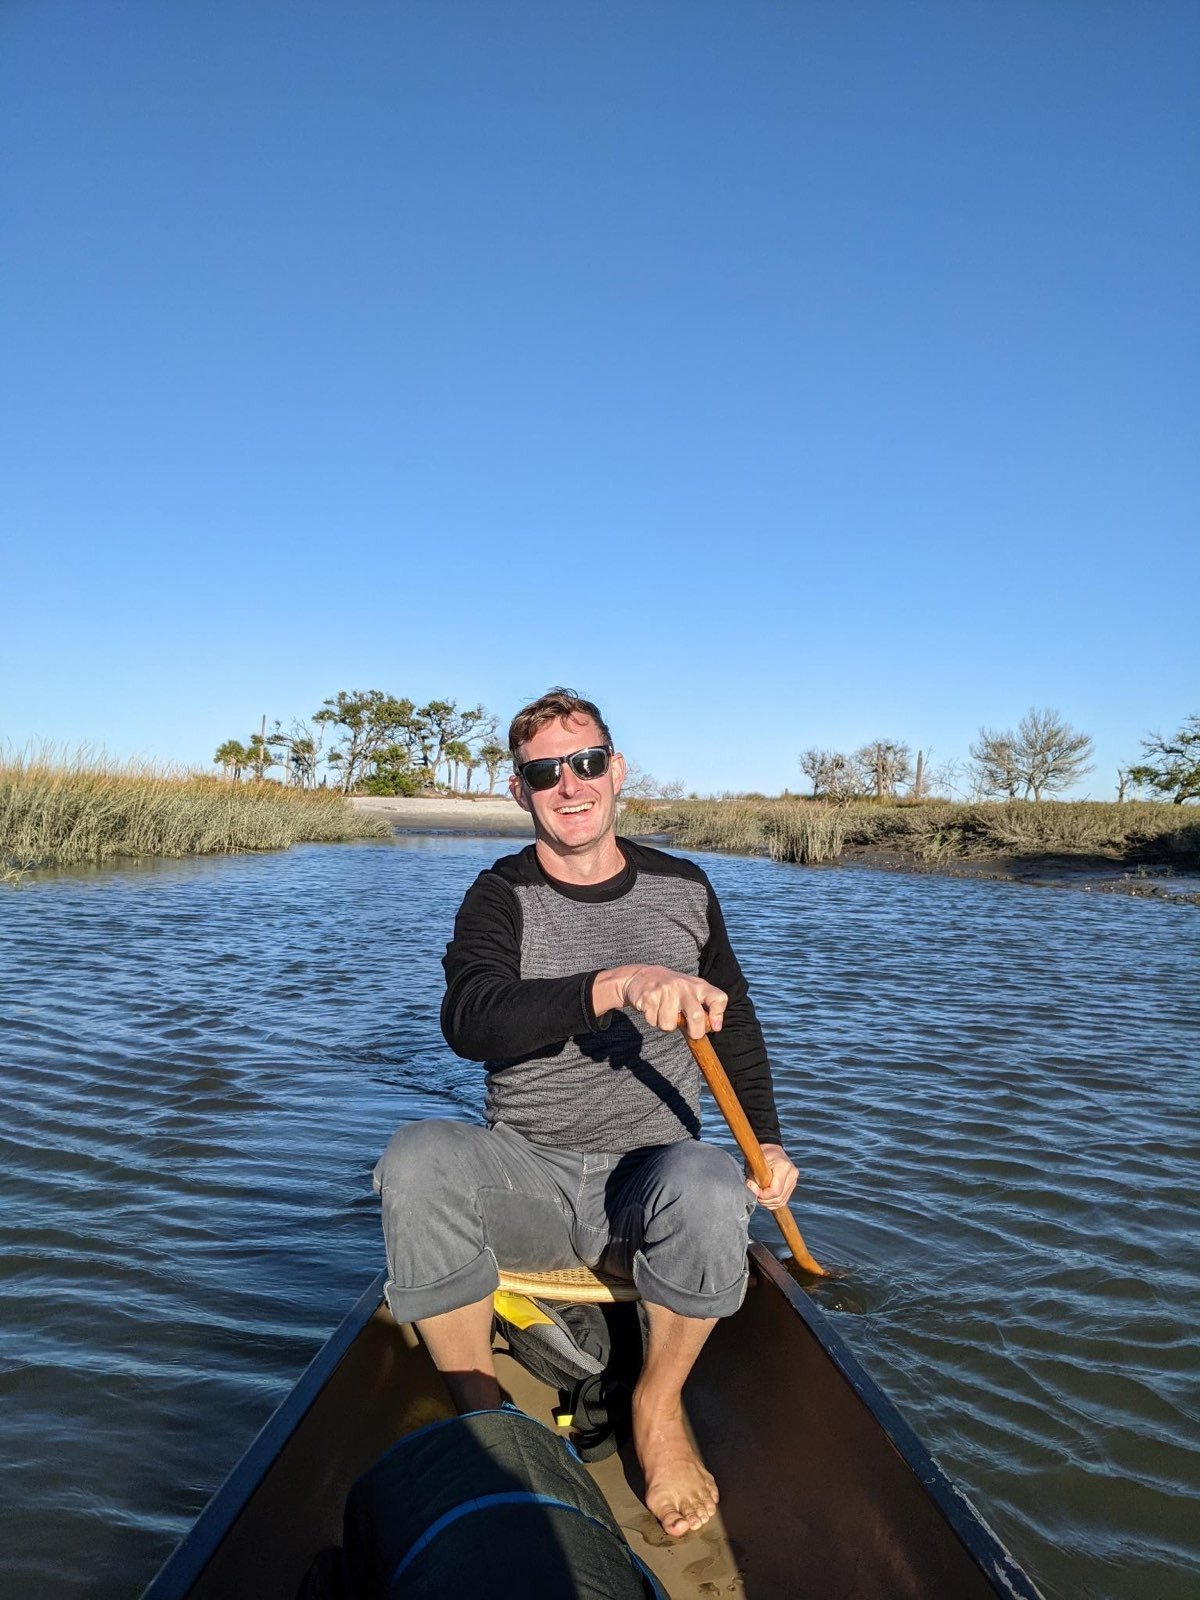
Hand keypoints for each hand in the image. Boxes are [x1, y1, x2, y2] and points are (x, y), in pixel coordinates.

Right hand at [597, 965, 726, 1036]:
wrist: (642, 976)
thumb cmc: (672, 989)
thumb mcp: (691, 992)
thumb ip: (702, 1007)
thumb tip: (713, 1027)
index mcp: (698, 986)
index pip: (718, 998)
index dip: (718, 1015)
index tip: (715, 1028)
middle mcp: (684, 986)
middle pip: (696, 1016)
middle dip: (695, 1032)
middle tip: (691, 1034)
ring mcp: (666, 990)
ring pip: (669, 1025)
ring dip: (666, 1025)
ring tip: (664, 1014)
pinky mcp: (649, 996)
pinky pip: (653, 1021)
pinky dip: (652, 1020)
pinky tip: (653, 1009)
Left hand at [746, 1143, 797, 1210]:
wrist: (771, 1148)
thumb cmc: (760, 1154)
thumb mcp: (753, 1163)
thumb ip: (752, 1178)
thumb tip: (753, 1192)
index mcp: (784, 1167)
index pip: (775, 1191)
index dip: (762, 1195)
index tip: (752, 1189)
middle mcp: (792, 1174)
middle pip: (779, 1199)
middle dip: (764, 1200)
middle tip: (754, 1194)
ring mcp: (794, 1180)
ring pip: (781, 1201)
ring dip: (768, 1203)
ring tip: (759, 1195)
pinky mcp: (792, 1184)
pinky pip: (783, 1200)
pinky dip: (773, 1202)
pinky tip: (765, 1197)